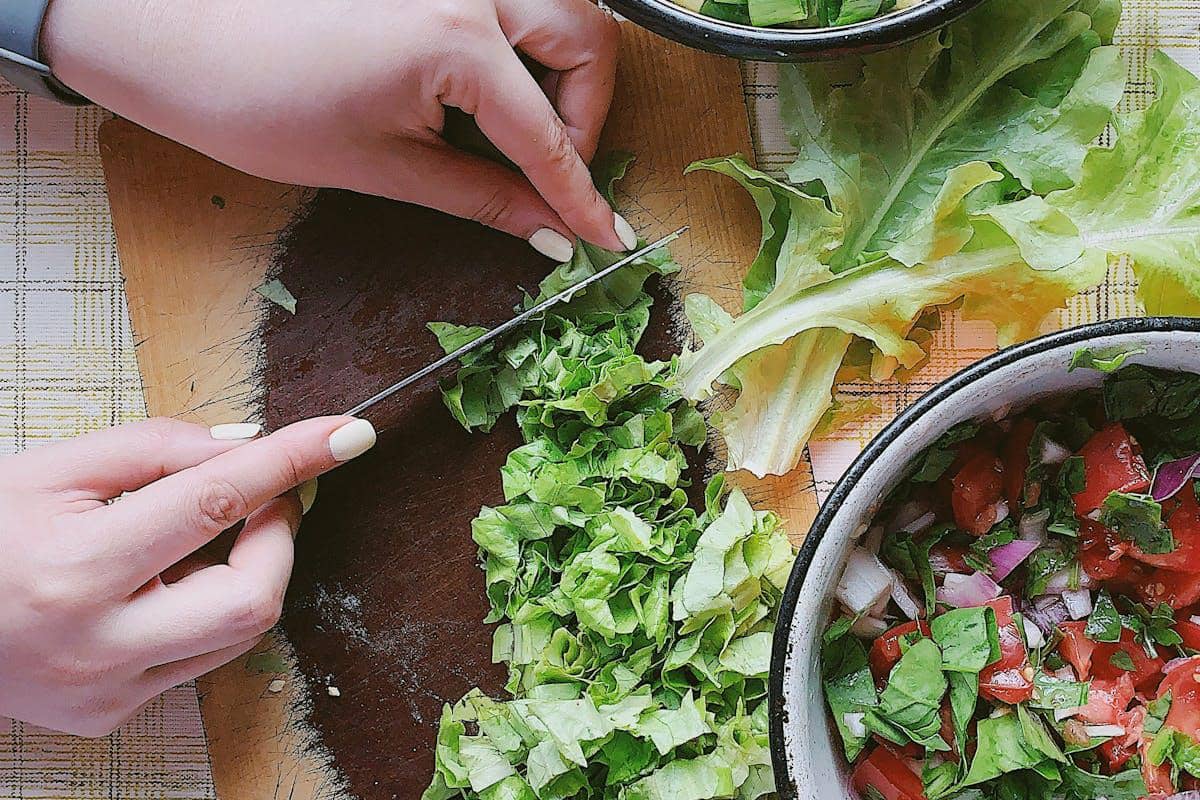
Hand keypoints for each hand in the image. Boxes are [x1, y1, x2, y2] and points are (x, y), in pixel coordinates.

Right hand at [0, 415, 375, 735]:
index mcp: (74, 569)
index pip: (214, 501)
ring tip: (202, 535)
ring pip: (240, 631)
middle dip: (279, 535)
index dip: (290, 461)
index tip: (346, 435)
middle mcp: (97, 644)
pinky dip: (211, 608)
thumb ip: (158, 448)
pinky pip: (202, 657)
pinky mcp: (111, 715)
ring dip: (251, 570)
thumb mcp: (53, 467)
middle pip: (253, 595)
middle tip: (263, 495)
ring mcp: (106, 690)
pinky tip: (171, 582)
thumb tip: (250, 447)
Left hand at [41, 0, 631, 261]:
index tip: (606, 233)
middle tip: (552, 169)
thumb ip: (483, 196)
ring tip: (524, 126)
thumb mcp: (386, 166)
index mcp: (457, 40)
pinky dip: (522, 41)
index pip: (549, 135)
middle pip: (586, 41)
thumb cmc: (262, 102)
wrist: (175, 38)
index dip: (581, 194)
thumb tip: (548, 234)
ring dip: (565, 66)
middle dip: (586, 113)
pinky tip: (486, 84)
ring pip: (559, 5)